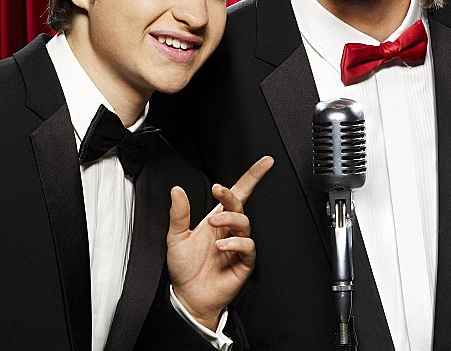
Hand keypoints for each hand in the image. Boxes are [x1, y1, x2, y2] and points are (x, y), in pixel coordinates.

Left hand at [166, 156, 273, 329]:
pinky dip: (236, 244)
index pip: (238, 193)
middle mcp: (229, 230)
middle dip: (231, 196)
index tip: (265, 162)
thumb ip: (179, 214)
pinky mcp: (243, 262)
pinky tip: (222, 246)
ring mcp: (238, 245)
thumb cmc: (185, 269)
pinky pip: (248, 247)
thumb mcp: (176, 238)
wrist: (188, 297)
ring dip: (230, 219)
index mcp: (217, 220)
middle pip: (240, 205)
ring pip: (244, 224)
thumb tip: (176, 191)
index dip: (253, 177)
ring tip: (214, 225)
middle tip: (218, 192)